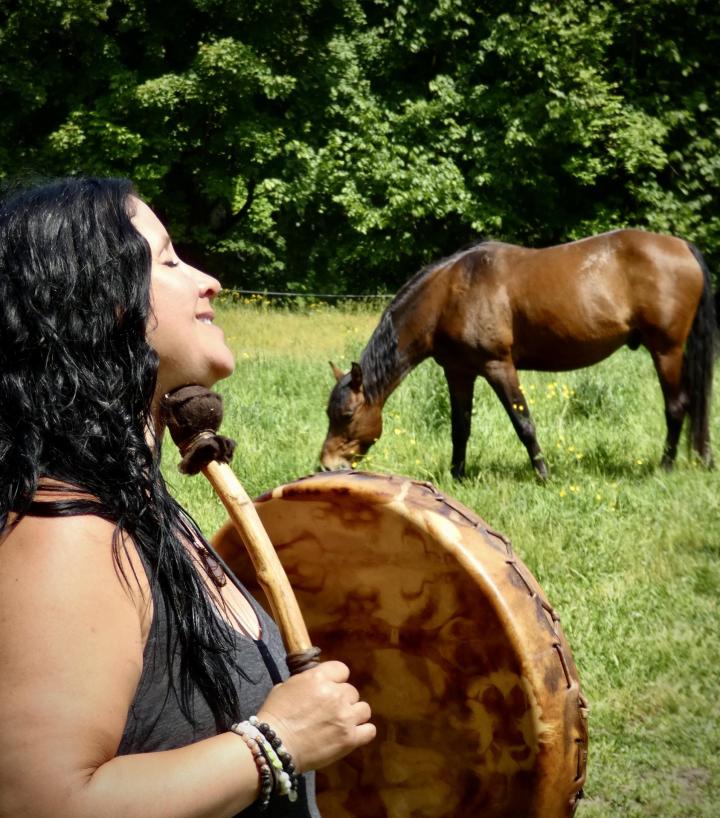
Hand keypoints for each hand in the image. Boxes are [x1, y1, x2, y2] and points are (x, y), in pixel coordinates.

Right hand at [256, 660, 374, 772]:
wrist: (274, 746)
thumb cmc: (275, 715)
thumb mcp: (287, 686)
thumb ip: (307, 681)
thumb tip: (316, 683)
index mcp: (320, 677)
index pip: (342, 670)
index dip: (336, 679)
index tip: (329, 688)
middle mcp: (337, 694)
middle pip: (351, 691)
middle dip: (342, 700)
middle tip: (330, 711)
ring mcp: (345, 716)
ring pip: (364, 709)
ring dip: (354, 714)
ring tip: (342, 723)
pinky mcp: (350, 738)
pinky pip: (369, 730)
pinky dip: (363, 732)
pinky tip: (353, 734)